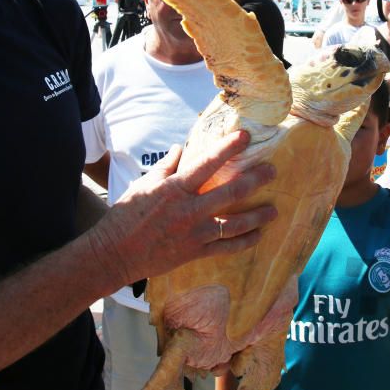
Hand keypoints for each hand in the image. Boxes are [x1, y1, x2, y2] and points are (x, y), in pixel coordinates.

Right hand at [91, 131, 277, 288]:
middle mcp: (189, 210)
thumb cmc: (127, 214)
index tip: (245, 136)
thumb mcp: (144, 183)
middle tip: (273, 171)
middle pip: (231, 192)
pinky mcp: (195, 253)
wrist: (115, 252)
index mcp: (175, 188)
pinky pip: (226, 248)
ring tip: (274, 210)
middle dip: (255, 180)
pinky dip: (245, 242)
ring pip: (235, 224)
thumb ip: (166, 165)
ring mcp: (195, 233)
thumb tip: (181, 147)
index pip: (207, 163)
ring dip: (257, 216)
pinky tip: (258, 236)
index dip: (228, 148)